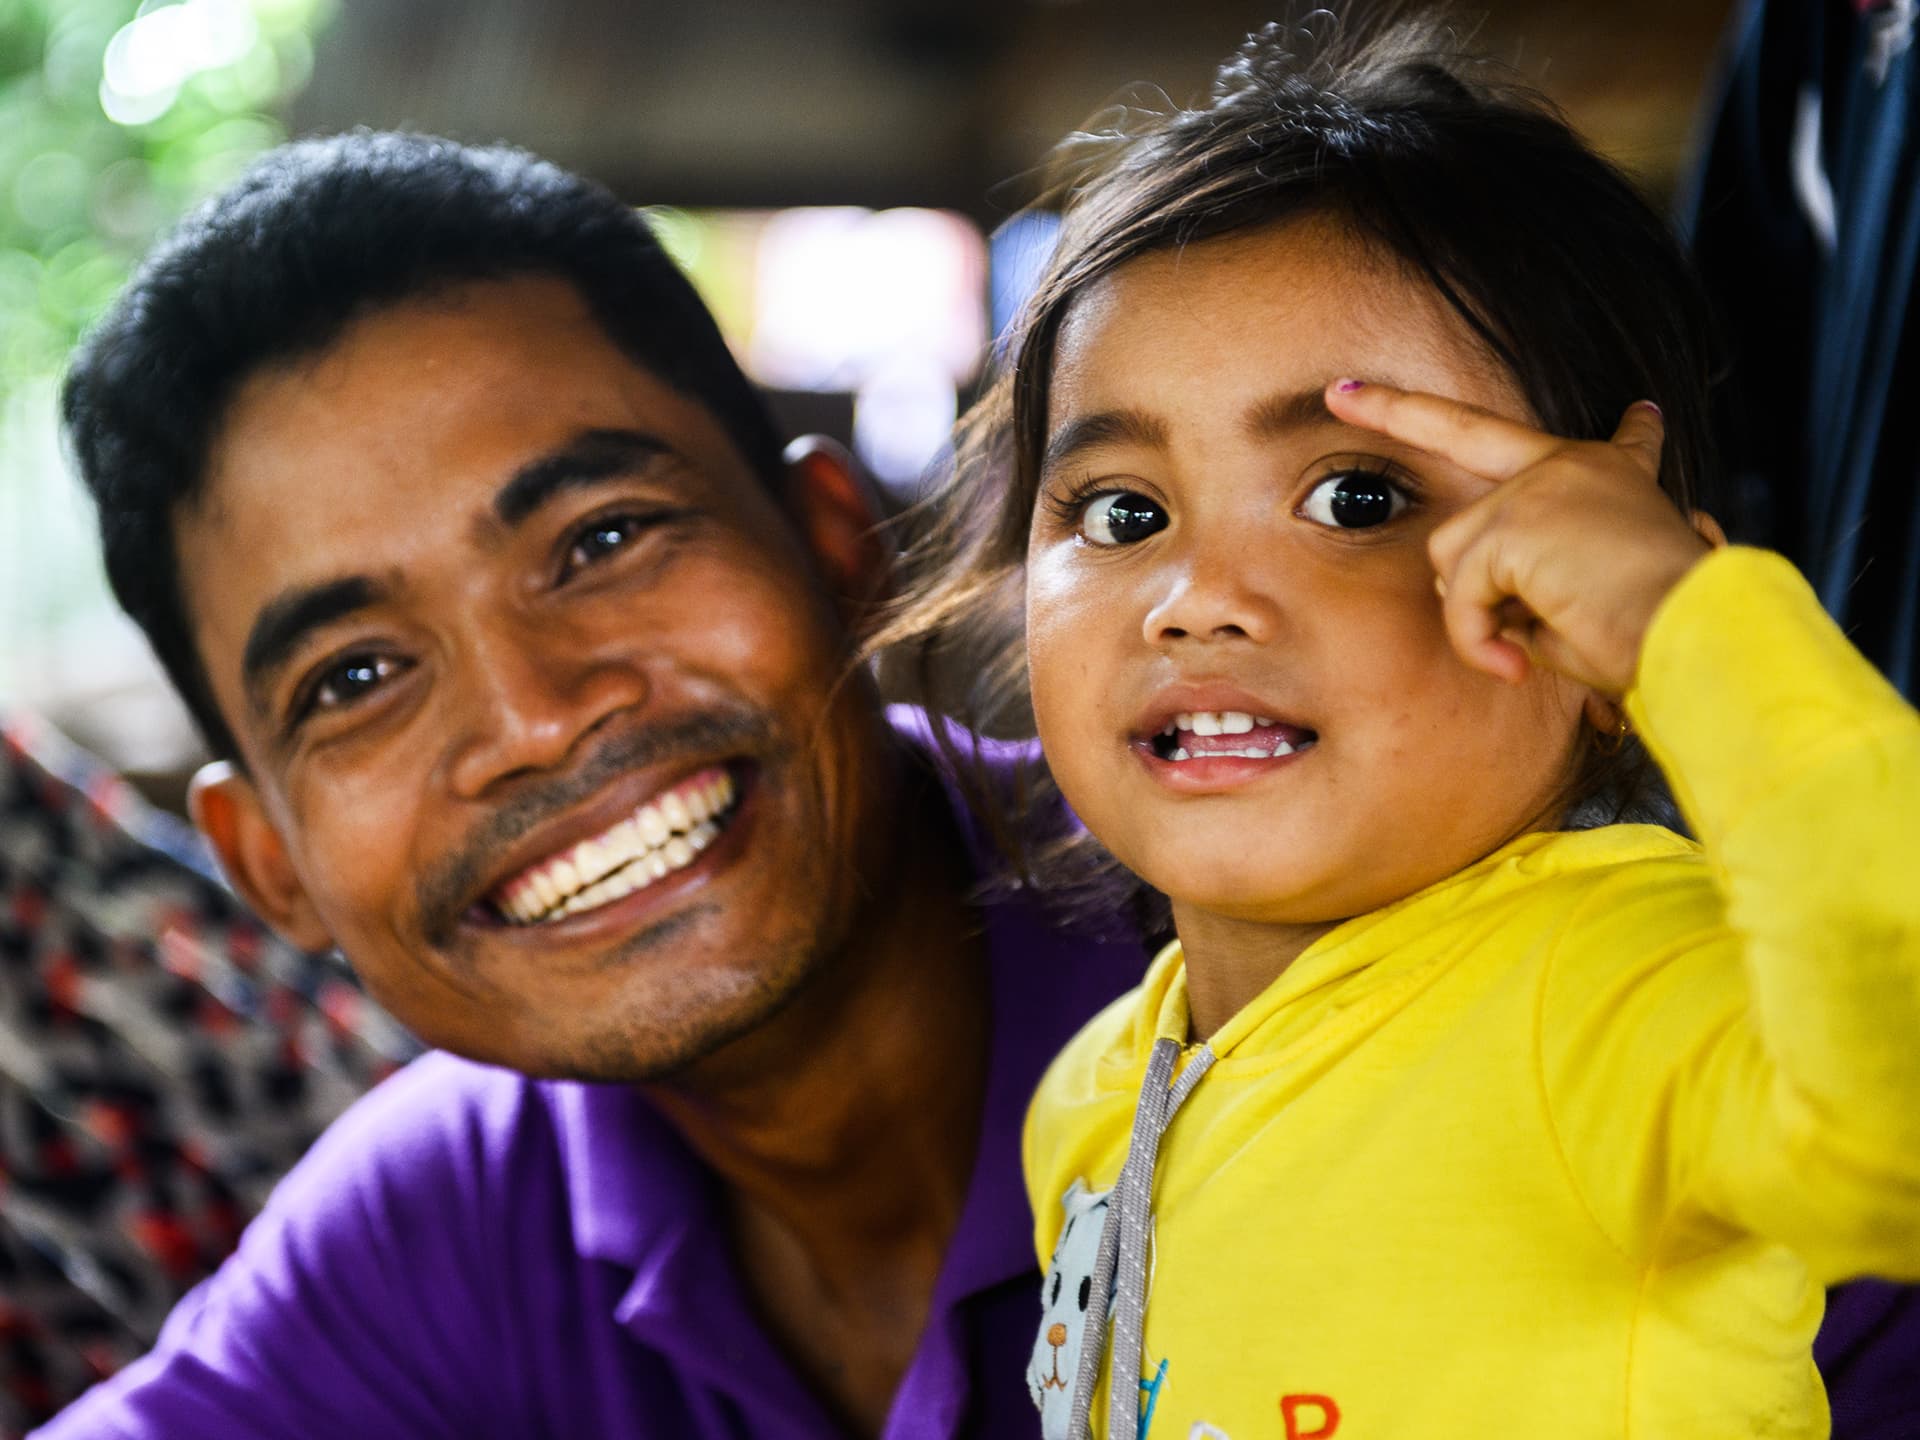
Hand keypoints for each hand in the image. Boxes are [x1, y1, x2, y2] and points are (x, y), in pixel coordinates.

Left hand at [1324, 379, 1720, 695]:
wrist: (1698, 638)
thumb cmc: (1656, 640)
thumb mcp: (1588, 609)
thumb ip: (1534, 591)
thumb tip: (1497, 618)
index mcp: (1608, 483)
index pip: (1594, 445)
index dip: (1622, 430)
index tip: (1639, 410)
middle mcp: (1571, 467)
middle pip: (1463, 431)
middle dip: (1392, 408)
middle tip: (1341, 392)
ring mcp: (1542, 485)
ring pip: (1452, 554)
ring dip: (1475, 615)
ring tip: (1526, 647)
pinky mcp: (1517, 522)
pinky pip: (1461, 595)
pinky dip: (1478, 639)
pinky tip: (1518, 660)